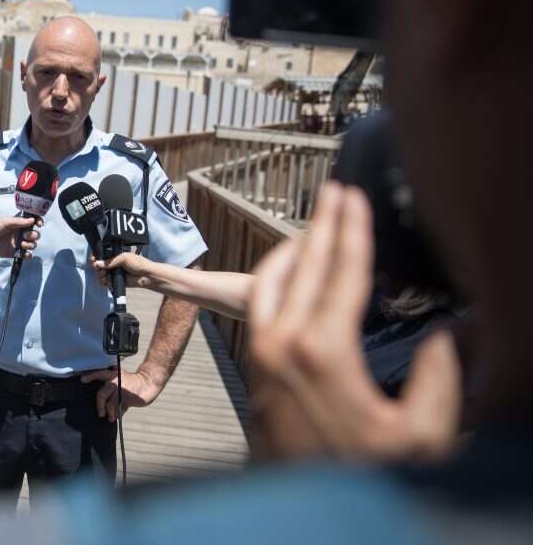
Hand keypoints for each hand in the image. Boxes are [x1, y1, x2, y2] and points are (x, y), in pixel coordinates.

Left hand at [0, 216, 41, 257]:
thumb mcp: (5, 222)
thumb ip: (20, 221)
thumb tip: (32, 220)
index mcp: (18, 223)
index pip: (33, 222)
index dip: (38, 222)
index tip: (39, 224)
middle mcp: (19, 233)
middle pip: (35, 235)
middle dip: (33, 235)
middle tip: (25, 235)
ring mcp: (17, 243)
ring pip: (32, 245)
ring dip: (30, 245)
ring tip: (21, 244)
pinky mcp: (14, 253)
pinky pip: (26, 255)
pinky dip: (28, 255)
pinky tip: (24, 253)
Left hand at [80, 367, 162, 422]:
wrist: (149, 382)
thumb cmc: (134, 383)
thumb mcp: (122, 380)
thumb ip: (112, 388)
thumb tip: (104, 402)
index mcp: (112, 374)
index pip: (99, 373)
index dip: (90, 376)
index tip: (82, 380)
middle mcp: (115, 380)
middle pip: (102, 394)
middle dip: (100, 406)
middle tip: (101, 413)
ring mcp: (122, 389)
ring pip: (110, 404)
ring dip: (109, 412)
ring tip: (110, 417)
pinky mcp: (128, 397)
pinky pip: (119, 408)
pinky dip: (118, 414)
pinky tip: (118, 416)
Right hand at [92, 252, 154, 288]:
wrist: (146, 276)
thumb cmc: (138, 263)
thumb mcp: (123, 258)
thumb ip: (110, 261)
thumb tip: (97, 264)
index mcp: (115, 255)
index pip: (102, 255)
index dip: (96, 257)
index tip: (93, 259)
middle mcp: (113, 264)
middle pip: (99, 265)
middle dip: (96, 266)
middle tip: (97, 267)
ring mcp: (114, 273)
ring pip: (101, 273)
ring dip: (100, 274)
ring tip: (103, 274)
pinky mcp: (115, 281)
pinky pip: (105, 282)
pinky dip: (103, 281)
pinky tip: (105, 280)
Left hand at [248, 183, 461, 461]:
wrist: (304, 514)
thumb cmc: (362, 476)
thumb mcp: (421, 432)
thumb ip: (440, 375)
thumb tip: (450, 331)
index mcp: (321, 350)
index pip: (341, 272)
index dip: (351, 230)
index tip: (352, 196)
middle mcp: (282, 344)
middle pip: (301, 266)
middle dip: (320, 226)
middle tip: (333, 193)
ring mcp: (262, 357)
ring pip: (270, 283)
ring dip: (292, 249)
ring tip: (311, 228)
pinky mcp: (256, 371)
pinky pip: (260, 306)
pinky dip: (276, 279)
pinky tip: (291, 279)